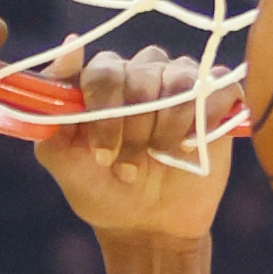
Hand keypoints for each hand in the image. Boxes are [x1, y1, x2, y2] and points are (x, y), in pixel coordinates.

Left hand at [37, 42, 234, 242]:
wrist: (145, 227)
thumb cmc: (101, 190)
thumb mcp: (62, 158)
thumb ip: (53, 108)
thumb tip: (69, 46)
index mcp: (105, 79)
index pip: (105, 70)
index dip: (105, 112)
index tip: (102, 155)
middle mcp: (144, 72)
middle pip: (142, 75)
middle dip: (135, 130)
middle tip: (128, 168)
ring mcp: (182, 83)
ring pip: (180, 80)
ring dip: (168, 127)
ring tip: (161, 157)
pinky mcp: (217, 100)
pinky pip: (219, 85)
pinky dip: (206, 115)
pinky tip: (191, 144)